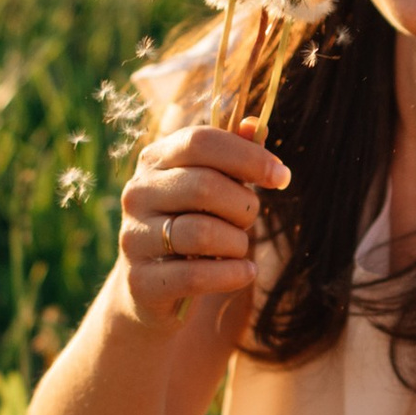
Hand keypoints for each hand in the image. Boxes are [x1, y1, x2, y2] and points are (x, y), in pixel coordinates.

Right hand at [116, 125, 288, 331]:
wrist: (154, 289)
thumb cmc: (193, 227)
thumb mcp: (214, 188)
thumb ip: (233, 156)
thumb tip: (254, 124)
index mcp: (155, 160)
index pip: (200, 141)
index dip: (247, 156)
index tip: (281, 176)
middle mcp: (138, 194)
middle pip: (204, 186)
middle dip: (243, 206)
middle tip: (249, 220)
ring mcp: (134, 237)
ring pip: (202, 232)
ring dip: (237, 242)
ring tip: (238, 249)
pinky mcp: (141, 281)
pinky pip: (196, 276)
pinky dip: (232, 274)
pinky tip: (244, 272)